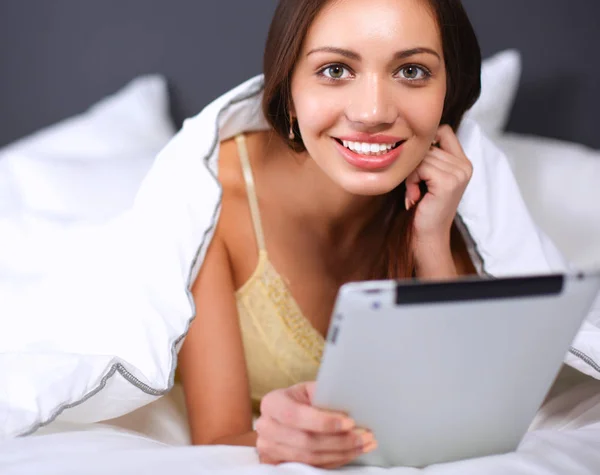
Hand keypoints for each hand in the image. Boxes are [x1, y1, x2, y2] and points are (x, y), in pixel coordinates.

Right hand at [255, 382, 376, 468]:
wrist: (285, 416)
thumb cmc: (301, 400)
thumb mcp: (309, 390)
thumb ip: (325, 394)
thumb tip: (353, 401)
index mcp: (272, 403)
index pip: (295, 415)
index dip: (323, 421)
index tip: (350, 422)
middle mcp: (267, 428)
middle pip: (306, 441)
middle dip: (340, 440)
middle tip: (365, 435)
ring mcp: (270, 450)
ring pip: (311, 458)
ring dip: (343, 452)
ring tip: (365, 443)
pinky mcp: (280, 465)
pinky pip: (312, 468)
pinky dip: (336, 460)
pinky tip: (352, 452)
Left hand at [405, 125, 472, 246]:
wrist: (427, 235)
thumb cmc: (422, 206)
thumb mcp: (428, 176)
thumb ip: (429, 156)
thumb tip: (411, 134)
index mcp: (463, 162)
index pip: (443, 131)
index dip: (426, 143)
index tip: (419, 166)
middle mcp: (465, 165)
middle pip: (428, 144)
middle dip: (414, 165)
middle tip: (415, 187)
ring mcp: (459, 173)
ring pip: (422, 156)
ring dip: (411, 175)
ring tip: (416, 192)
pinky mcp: (448, 182)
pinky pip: (420, 167)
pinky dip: (412, 181)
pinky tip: (415, 196)